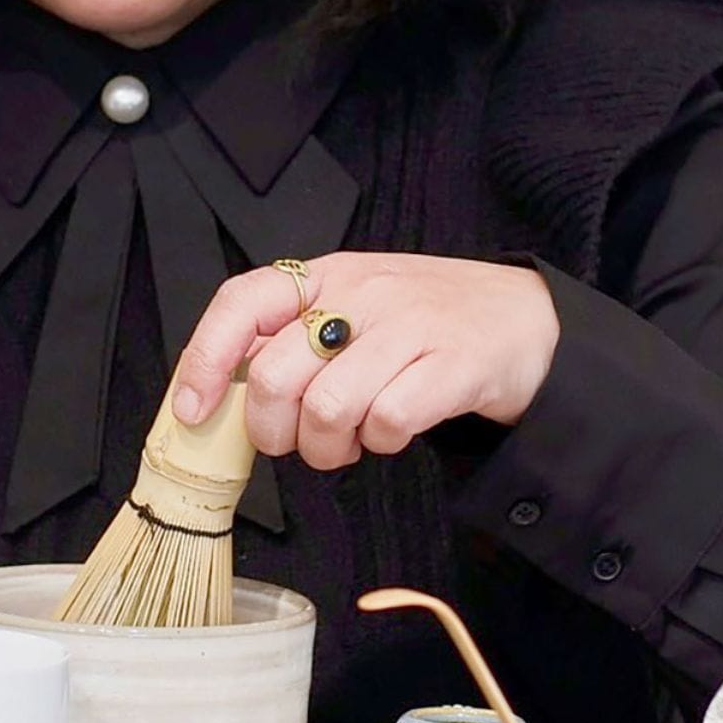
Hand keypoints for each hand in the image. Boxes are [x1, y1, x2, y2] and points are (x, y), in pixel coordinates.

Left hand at [172, 252, 559, 469]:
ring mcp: (409, 326)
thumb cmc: (427, 322)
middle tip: (299, 441)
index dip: (205, 360)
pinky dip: (382, 442)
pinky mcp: (453, 365)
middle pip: (277, 376)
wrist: (527, 321)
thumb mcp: (351, 308)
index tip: (195, 410)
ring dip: (330, 446)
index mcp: (325, 276)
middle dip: (276, 432)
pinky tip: (394, 430)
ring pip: (328, 408)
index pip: (240, 303)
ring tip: (351, 440)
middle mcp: (362, 293)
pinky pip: (387, 422)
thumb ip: (291, 338)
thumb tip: (220, 390)